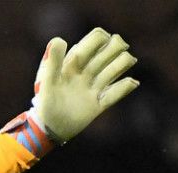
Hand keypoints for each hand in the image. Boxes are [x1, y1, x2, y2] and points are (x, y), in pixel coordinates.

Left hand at [32, 27, 140, 141]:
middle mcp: (86, 73)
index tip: (106, 38)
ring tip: (129, 59)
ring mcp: (93, 89)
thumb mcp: (46, 79)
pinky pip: (115, 95)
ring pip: (113, 71)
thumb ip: (52, 60)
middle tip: (122, 46)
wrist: (47, 128)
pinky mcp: (98, 105)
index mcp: (73, 63)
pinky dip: (125, 88)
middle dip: (116, 46)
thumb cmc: (44, 102)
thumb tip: (60, 40)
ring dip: (122, 63)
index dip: (101, 38)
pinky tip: (133, 82)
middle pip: (106, 54)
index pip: (91, 43)